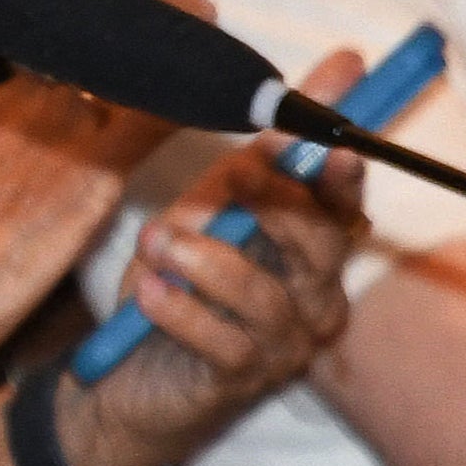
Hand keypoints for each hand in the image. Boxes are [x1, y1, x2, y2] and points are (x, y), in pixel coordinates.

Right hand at [0, 0, 224, 407]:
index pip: (36, 45)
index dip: (80, 25)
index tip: (113, 10)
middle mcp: (16, 104)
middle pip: (86, 40)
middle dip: (135, 15)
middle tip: (178, 4)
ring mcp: (56, 131)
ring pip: (126, 66)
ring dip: (166, 42)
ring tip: (200, 16)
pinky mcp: (96, 170)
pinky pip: (158, 115)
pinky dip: (193, 95)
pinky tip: (226, 85)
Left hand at [54, 45, 373, 465]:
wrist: (125, 380)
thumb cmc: (176, 288)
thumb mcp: (204, 214)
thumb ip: (249, 163)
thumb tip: (312, 83)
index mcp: (309, 254)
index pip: (341, 207)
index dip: (338, 174)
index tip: (326, 140)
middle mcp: (312, 301)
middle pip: (321, 246)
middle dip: (279, 202)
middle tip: (236, 173)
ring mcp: (281, 346)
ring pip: (265, 295)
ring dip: (207, 259)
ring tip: (157, 240)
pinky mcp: (239, 381)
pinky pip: (222, 341)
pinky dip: (182, 310)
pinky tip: (150, 292)